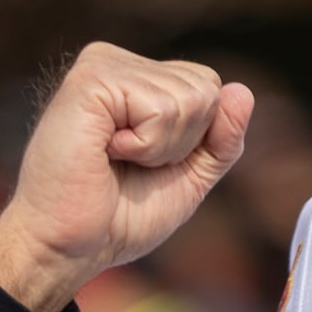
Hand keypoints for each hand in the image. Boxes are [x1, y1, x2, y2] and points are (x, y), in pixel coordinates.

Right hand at [0, 44, 254, 311]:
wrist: (68, 249)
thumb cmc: (117, 218)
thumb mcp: (188, 178)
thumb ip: (222, 140)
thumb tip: (243, 91)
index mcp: (137, 78)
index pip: (210, 89)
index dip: (194, 142)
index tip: (144, 164)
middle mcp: (118, 62)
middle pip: (206, 89)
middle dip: (181, 144)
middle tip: (128, 165)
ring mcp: (102, 65)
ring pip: (190, 99)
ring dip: (160, 148)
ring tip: (113, 159)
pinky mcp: (91, 80)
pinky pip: (163, 108)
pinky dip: (145, 146)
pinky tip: (105, 152)